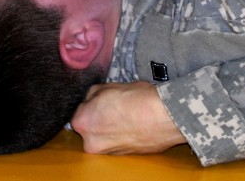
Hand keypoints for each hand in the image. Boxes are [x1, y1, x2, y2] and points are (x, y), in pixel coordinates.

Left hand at [70, 82, 185, 154]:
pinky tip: (135, 123)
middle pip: (90, 127)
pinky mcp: (124, 157)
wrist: (164, 116)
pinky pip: (118, 143)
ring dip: (111, 128)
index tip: (104, 99)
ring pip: (105, 136)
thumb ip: (93, 95)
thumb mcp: (109, 86)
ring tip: (128, 115)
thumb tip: (91, 99)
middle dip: (100, 118)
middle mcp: (91, 142)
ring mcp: (108, 152)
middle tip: (116, 106)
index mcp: (82, 122)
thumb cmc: (137, 99)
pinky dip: (123, 135)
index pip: (80, 110)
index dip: (93, 102)